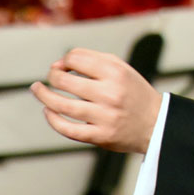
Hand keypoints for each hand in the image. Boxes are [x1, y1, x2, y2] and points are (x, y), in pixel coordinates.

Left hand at [30, 48, 161, 153]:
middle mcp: (110, 93)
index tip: (64, 65)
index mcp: (116, 73)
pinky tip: (48, 111)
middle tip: (51, 77)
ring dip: (43, 96)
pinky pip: (68, 129)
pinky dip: (52, 119)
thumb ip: (93, 60)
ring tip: (36, 89)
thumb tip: (59, 65)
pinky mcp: (100, 136)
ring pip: (61, 105)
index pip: (76, 58)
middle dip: (52, 76)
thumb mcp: (121, 69)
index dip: (65, 60)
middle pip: (64, 80)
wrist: (156, 124)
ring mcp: (104, 116)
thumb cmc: (133, 93)